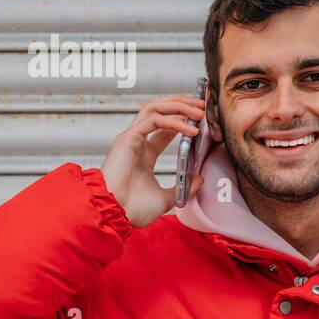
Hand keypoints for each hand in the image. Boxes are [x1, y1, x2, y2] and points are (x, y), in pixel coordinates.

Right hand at [100, 95, 205, 227]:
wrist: (115, 214)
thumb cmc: (132, 209)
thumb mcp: (167, 198)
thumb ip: (183, 188)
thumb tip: (199, 179)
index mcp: (144, 155)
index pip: (164, 128)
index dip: (182, 119)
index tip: (201, 119)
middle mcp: (137, 143)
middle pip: (159, 111)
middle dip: (181, 104)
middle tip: (202, 104)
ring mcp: (131, 139)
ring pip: (154, 108)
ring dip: (178, 105)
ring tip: (199, 110)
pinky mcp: (128, 138)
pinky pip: (153, 120)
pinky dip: (173, 121)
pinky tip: (189, 128)